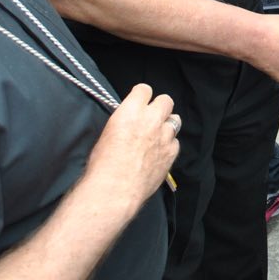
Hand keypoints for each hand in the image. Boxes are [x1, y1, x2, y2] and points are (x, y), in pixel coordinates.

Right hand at [82, 85, 179, 214]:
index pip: (144, 90)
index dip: (141, 96)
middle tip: (152, 117)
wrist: (115, 190)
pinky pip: (175, 142)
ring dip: (167, 125)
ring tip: (157, 135)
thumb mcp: (107, 133)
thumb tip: (130, 120)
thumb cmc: (103, 164)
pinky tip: (159, 153)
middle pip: (166, 100)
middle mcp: (151, 119)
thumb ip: (124, 121)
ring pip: (175, 120)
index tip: (139, 102)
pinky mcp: (172, 152)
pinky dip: (169, 145)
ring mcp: (164, 136)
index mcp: (131, 111)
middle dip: (159, 106)